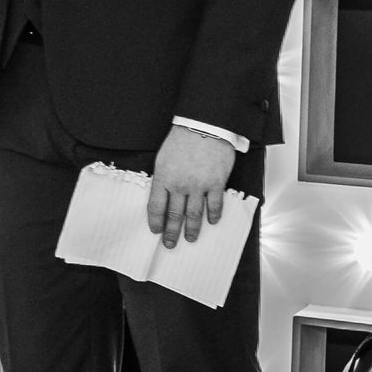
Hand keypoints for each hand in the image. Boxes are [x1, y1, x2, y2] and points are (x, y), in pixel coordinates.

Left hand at [147, 125, 234, 247]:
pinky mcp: (216, 183)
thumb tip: (162, 195)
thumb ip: (162, 178)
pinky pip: (214, 204)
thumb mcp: (163, 159)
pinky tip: (212, 222)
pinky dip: (213, 215)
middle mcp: (180, 185)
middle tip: (170, 244)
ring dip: (192, 229)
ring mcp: (199, 185)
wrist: (204, 127)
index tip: (156, 231)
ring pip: (194, 214)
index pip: (156, 207)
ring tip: (190, 239)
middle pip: (174, 215)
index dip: (155, 222)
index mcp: (163, 178)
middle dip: (171, 232)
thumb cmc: (182, 140)